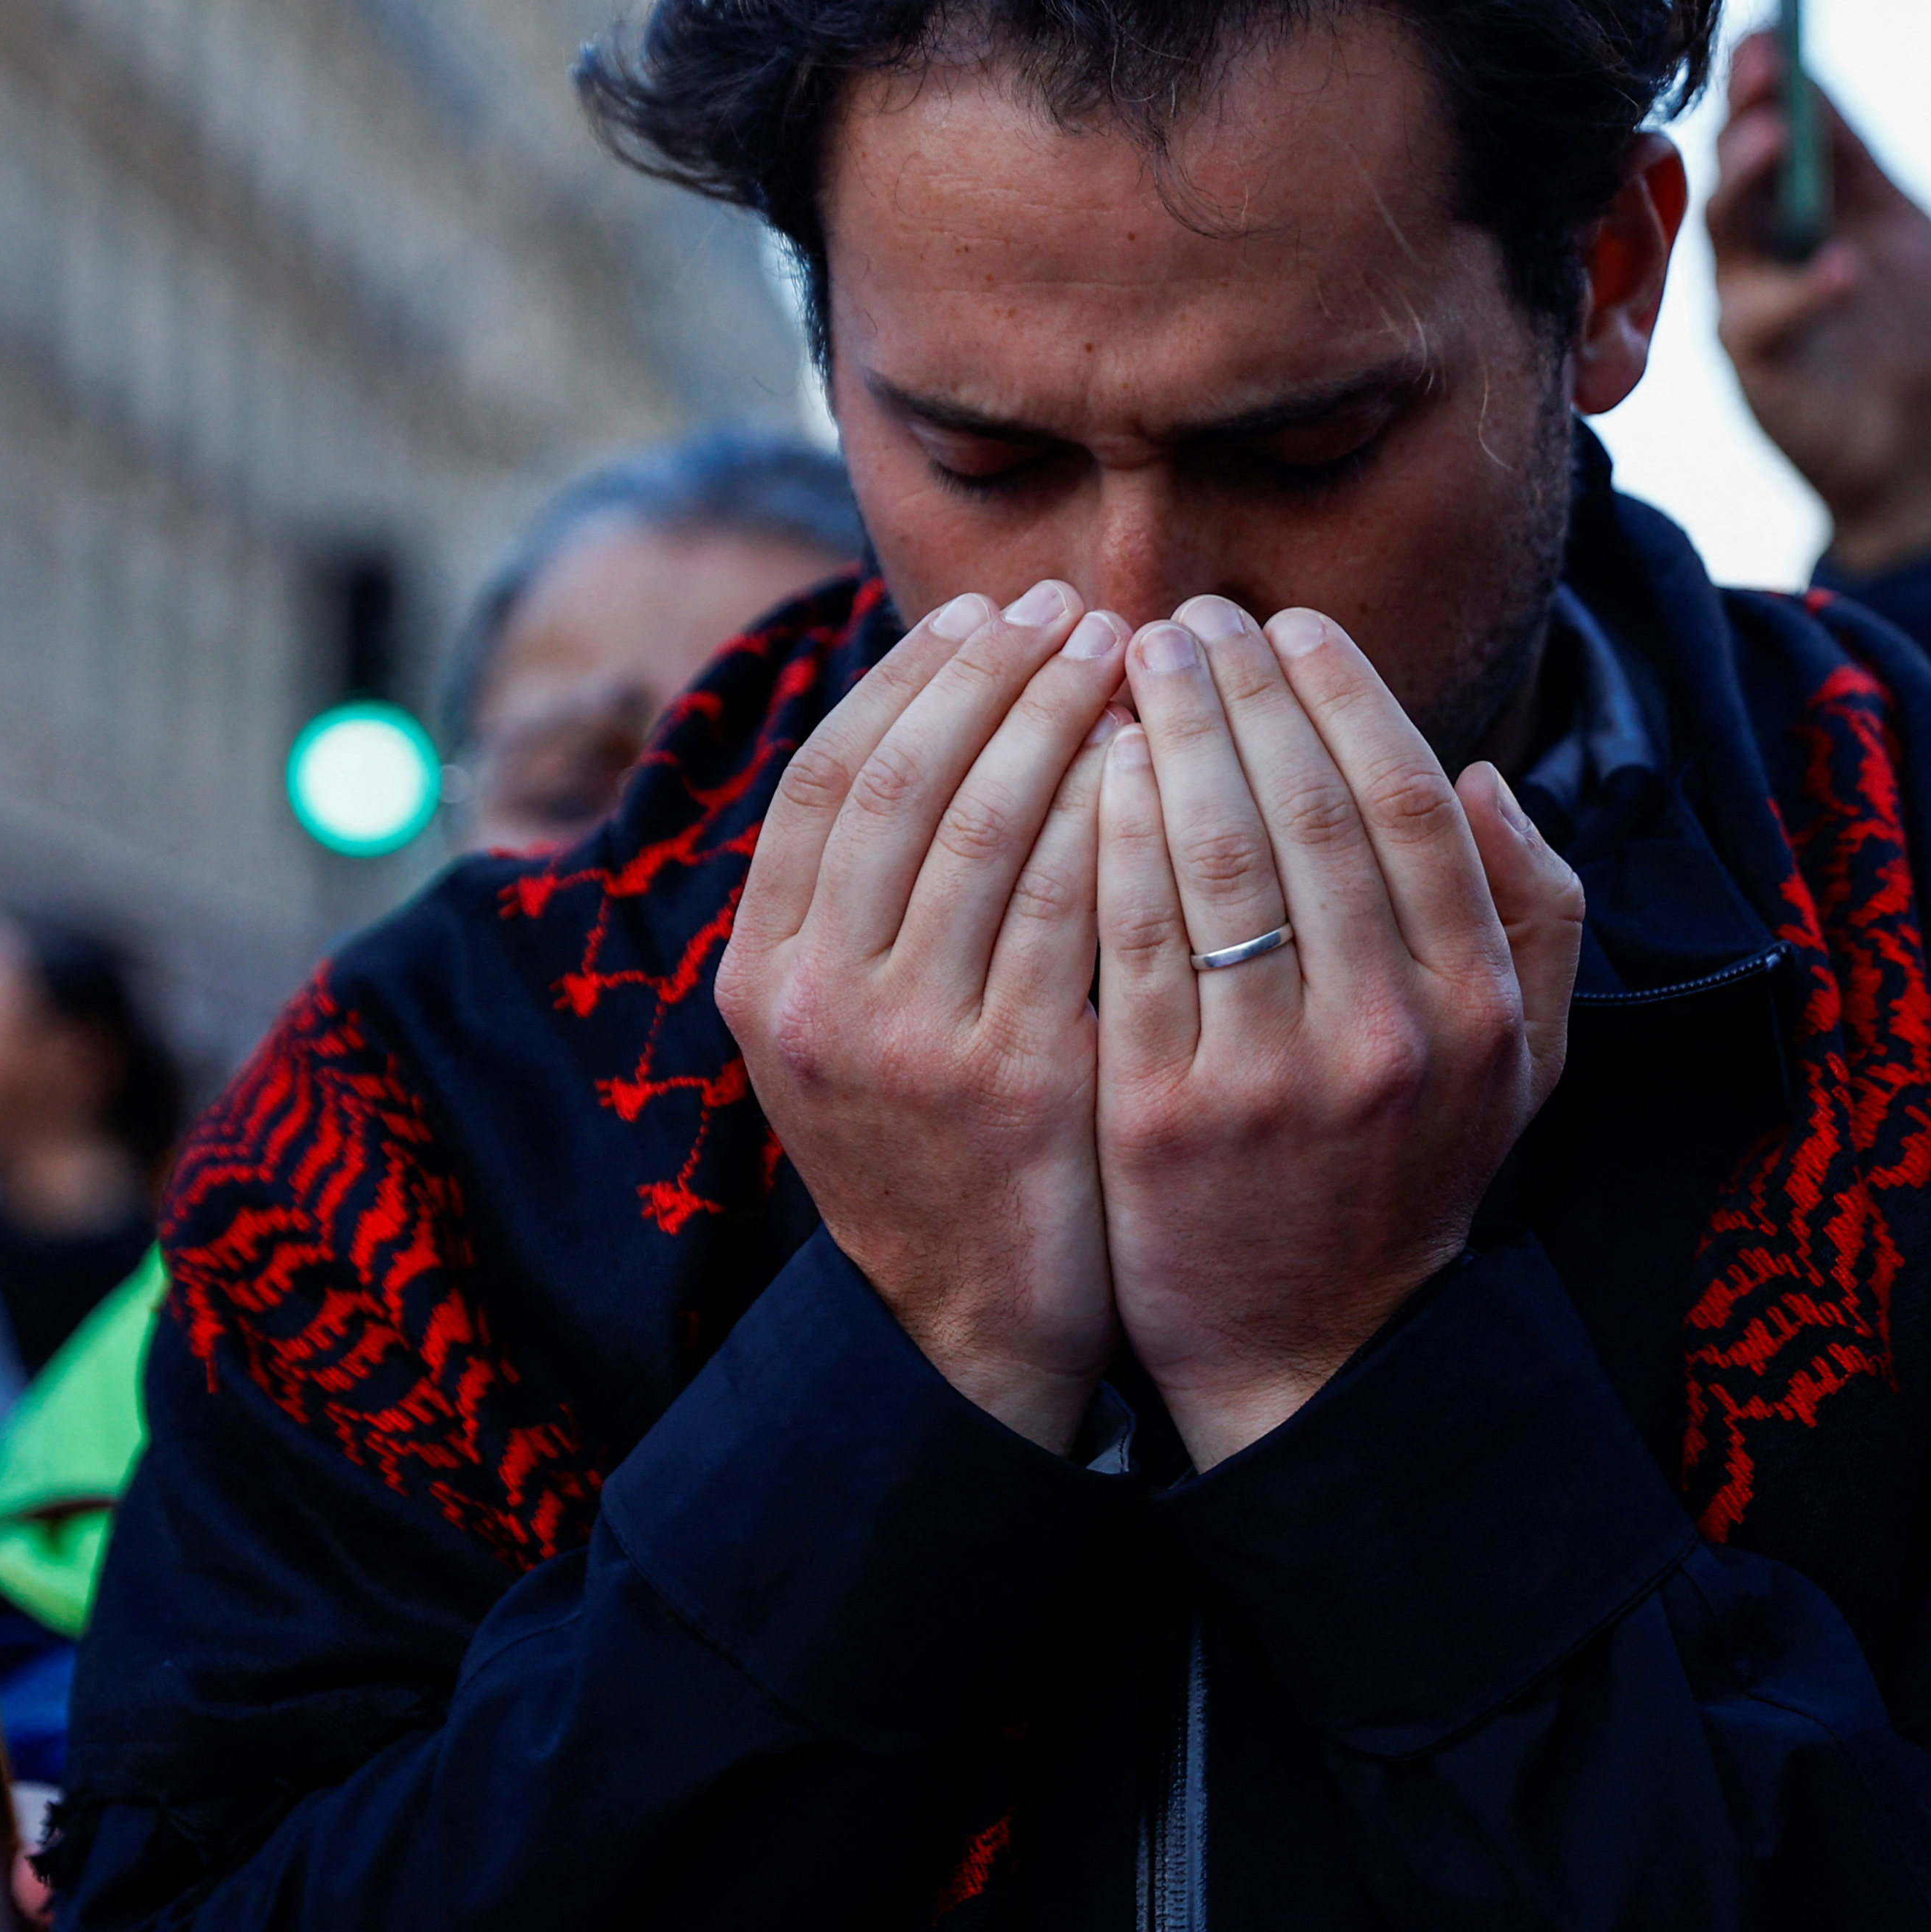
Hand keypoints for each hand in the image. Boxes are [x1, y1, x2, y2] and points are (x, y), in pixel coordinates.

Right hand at [720, 579, 1131, 1448]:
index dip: (909, 679)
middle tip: (1078, 606)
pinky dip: (1116, 815)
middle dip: (995, 674)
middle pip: (902, 780)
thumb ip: (864, 895)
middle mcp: (813, 999)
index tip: (988, 610)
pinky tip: (1169, 761)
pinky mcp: (1008, 1082)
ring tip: (1135, 656)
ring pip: (988, 826)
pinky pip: (1072, 907)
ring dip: (1064, 719)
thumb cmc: (936, 1145)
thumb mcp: (850, 1023)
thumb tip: (935, 705)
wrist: (968, 1325)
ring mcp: (905, 1043)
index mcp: (762, 972)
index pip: (824, 775)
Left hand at [1095, 599, 1582, 1465]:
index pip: (1406, 803)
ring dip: (1167, 737)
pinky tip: (1088, 767)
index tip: (1287, 625)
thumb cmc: (1406, 1171)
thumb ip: (1532, 914)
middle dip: (1242, 691)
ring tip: (1126, 663)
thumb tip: (1485, 777)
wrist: (1310, 1350)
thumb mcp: (1519, 1059)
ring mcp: (1274, 1080)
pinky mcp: (1165, 1120)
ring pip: (1214, 861)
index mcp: (1475, 1003)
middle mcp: (1387, 1034)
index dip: (1343, 695)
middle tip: (1186, 616)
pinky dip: (1110, 838)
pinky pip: (1131, 944)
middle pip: (1308, 811)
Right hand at [1704, 28, 1930, 574]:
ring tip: (1774, 137)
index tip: (1770, 32)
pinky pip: (1761, 315)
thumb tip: (1811, 83)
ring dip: (1747, 178)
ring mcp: (1745, 300)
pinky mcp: (1752, 361)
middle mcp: (1755, 246)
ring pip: (1724, 229)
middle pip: (1731, 166)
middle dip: (1743, 111)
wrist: (1918, 445)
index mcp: (1791, 204)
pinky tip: (1844, 267)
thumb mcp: (1903, 228)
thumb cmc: (1913, 333)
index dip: (1760, 80)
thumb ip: (1855, 166)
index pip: (1760, 127)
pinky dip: (1805, 289)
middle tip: (1760, 69)